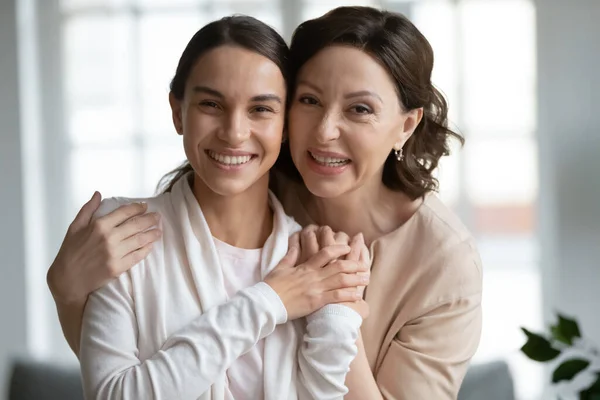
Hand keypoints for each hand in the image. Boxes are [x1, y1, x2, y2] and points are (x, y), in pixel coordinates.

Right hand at [47, 192, 161, 304]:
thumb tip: (98, 194)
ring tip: (159, 230)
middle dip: (150, 219)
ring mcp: (115, 253)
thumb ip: (88, 209)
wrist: (67, 279)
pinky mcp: (118, 268)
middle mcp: (109, 238)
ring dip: (152, 234)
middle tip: (157, 217)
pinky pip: (137, 256)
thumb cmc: (70, 252)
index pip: (125, 212)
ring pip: (140, 240)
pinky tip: (151, 246)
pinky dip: (146, 249)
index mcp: (99, 225)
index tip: (145, 206)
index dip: (138, 208)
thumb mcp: (74, 227)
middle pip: (136, 225)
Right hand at [264, 233, 369, 319]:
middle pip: (338, 266)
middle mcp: (313, 276)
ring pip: (341, 280)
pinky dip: (349, 295)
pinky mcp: (316, 302)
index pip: (325, 253)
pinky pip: (336, 297)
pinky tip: (358, 295)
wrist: (266, 303)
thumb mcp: (280, 267)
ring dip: (356, 279)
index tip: (348, 248)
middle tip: (364, 265)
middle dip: (354, 265)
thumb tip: (295, 245)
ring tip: (366, 279)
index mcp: (305, 267)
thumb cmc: (271, 286)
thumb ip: (290, 256)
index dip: (339, 249)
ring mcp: (315, 288)